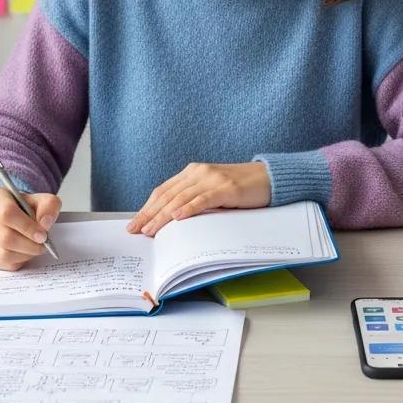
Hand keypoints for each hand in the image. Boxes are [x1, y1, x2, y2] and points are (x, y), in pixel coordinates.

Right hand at [0, 188, 61, 270]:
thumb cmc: (26, 207)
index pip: (7, 213)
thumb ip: (49, 206)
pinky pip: (0, 264)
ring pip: (2, 254)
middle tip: (42, 245)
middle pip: (4, 237)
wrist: (14, 216)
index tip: (42, 235)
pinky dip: (16, 262)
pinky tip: (23, 253)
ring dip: (24, 255)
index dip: (27, 227)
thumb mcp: (42, 200)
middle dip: (28, 245)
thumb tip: (44, 223)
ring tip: (34, 249)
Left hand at [126, 162, 270, 237]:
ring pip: (181, 198)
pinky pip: (203, 199)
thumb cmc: (239, 188)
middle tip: (136, 230)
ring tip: (151, 230)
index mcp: (192, 172)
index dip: (147, 207)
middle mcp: (198, 172)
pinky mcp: (226, 188)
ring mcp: (212, 178)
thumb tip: (170, 221)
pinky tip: (177, 217)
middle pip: (167, 195)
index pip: (163, 190)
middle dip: (149, 214)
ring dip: (163, 216)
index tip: (134, 223)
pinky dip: (188, 208)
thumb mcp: (211, 191)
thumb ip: (193, 198)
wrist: (268, 177)